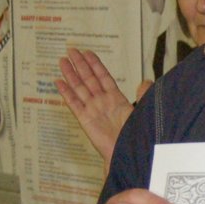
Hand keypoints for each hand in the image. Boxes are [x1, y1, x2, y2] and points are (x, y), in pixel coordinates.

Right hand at [55, 47, 149, 166]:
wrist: (126, 152)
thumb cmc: (134, 134)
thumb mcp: (142, 111)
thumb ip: (143, 95)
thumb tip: (145, 81)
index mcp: (116, 99)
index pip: (103, 77)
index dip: (95, 65)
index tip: (88, 53)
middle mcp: (102, 102)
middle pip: (88, 79)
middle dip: (80, 64)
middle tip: (71, 50)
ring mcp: (92, 110)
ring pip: (79, 88)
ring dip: (70, 74)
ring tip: (62, 61)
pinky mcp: (85, 120)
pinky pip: (73, 103)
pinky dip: (66, 93)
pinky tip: (59, 82)